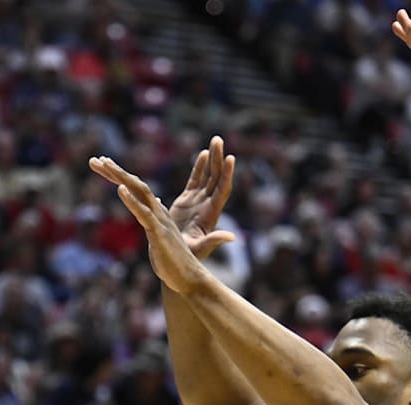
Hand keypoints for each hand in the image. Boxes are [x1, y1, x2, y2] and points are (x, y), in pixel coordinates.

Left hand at [88, 156, 207, 294]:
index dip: (121, 177)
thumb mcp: (160, 237)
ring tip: (105, 164)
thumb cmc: (175, 262)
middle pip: (137, 185)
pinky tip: (120, 189)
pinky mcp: (158, 234)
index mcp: (157, 214)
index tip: (104, 165)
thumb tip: (155, 205)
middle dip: (116, 171)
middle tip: (95, 160)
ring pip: (140, 193)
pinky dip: (132, 201)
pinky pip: (143, 214)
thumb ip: (155, 221)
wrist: (189, 279)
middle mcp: (159, 213)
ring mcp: (159, 222)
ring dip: (122, 177)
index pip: (138, 190)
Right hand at [167, 135, 236, 259]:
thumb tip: (233, 238)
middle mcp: (208, 204)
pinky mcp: (187, 201)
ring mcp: (199, 201)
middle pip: (216, 177)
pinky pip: (196, 180)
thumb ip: (214, 240)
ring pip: (208, 176)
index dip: (227, 174)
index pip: (222, 189)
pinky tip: (203, 154)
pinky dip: (199, 168)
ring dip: (212, 159)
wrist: (178, 259)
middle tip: (219, 140)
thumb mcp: (200, 248)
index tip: (231, 159)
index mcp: (211, 212)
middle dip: (218, 159)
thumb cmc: (189, 257)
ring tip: (216, 141)